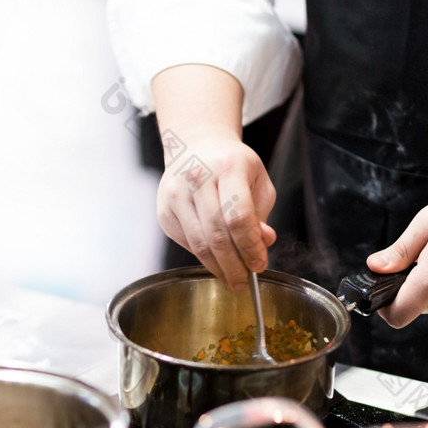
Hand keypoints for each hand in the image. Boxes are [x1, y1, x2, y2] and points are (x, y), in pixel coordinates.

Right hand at [152, 64, 276, 288]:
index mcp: (228, 167)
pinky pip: (187, 242)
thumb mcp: (257, 182)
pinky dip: (203, 256)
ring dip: (218, 267)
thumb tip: (263, 242)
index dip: (250, 247)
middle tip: (245, 282)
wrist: (196, 146)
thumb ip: (261, 214)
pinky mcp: (164, 209)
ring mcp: (176, 194)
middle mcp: (198, 178)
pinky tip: (216, 260)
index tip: (260, 264)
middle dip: (234, 264)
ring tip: (233, 278)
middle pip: (217, 234)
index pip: (238, 216)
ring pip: (199, 243)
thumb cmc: (233, 166)